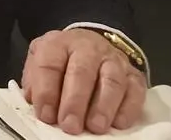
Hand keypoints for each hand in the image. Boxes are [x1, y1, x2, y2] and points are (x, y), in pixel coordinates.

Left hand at [22, 29, 146, 134]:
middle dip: (75, 102)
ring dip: (103, 107)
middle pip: (82, 72)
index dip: (46, 92)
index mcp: (59, 44)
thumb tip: (35, 102)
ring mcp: (114, 60)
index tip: (46, 115)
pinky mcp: (134, 75)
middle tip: (70, 126)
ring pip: (112, 81)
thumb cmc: (61, 61)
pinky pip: (135, 91)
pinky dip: (128, 108)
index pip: (50, 65)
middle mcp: (88, 48)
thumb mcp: (39, 61)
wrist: (91, 44)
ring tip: (95, 127)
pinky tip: (119, 123)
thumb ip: (35, 81)